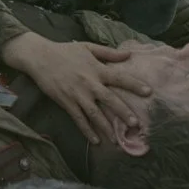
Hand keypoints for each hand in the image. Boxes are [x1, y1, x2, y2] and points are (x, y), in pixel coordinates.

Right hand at [2, 32, 151, 143]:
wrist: (40, 57)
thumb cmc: (66, 51)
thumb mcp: (88, 47)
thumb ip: (109, 53)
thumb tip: (129, 55)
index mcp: (97, 69)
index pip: (119, 78)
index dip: (134, 85)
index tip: (148, 92)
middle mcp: (90, 83)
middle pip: (109, 100)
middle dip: (123, 112)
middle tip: (135, 124)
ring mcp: (77, 95)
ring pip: (94, 114)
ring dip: (106, 127)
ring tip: (116, 140)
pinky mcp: (66, 102)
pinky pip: (78, 119)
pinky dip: (87, 130)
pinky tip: (95, 140)